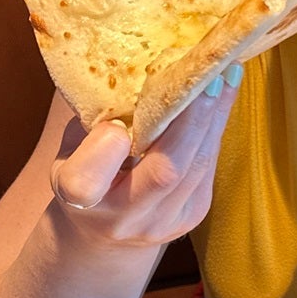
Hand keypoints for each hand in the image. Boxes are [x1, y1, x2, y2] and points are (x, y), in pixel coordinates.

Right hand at [46, 67, 240, 246]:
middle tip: (206, 72)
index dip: (105, 147)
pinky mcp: (194, 215)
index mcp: (78, 198)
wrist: (102, 232)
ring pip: (198, 165)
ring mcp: (163, 222)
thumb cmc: (84, 172)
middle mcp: (122, 219)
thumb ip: (94, 120)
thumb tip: (137, 65)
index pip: (85, 183)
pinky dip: (216, 126)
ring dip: (215, 114)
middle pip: (165, 171)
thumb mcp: (70, 148)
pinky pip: (209, 165)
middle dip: (191, 116)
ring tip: (226, 71)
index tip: (117, 116)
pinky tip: (223, 93)